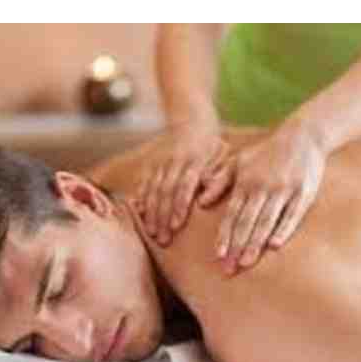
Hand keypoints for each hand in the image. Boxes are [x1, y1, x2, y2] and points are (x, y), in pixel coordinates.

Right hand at [136, 121, 232, 245]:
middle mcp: (173, 162)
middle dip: (163, 217)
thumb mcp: (222, 157)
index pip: (184, 186)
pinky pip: (143, 184)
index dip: (179, 206)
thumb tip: (205, 202)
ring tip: (152, 233)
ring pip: (152, 190)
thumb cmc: (213, 147)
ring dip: (151, 214)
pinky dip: (140, 200)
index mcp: (193, 160)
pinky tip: (139, 217)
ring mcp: (159, 162)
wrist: (192, 121)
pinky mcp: (150, 164)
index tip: (176, 226)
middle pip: (165, 192)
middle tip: (163, 240)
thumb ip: (217, 178)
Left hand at [217, 123, 325, 274]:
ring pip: (266, 221)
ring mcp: (284, 190)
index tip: (217, 255)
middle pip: (247, 222)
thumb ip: (219, 181)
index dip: (225, 235)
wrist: (303, 136)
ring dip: (255, 244)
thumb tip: (201, 202)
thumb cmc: (267, 152)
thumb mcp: (239, 161)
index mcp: (245, 182)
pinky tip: (274, 246)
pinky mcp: (304, 193)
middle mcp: (262, 187)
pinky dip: (283, 230)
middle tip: (228, 269)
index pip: (232, 214)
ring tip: (245, 263)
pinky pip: (292, 215)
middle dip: (236, 247)